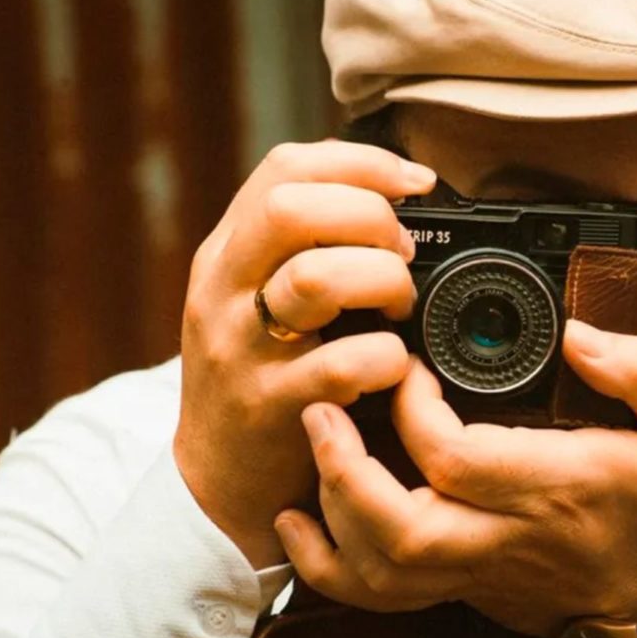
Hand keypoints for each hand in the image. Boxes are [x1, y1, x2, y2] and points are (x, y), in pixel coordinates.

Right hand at [174, 141, 435, 566]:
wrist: (220, 475)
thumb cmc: (261, 370)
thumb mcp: (258, 293)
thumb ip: (305, 243)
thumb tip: (392, 191)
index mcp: (228, 251)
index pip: (286, 169)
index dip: (362, 162)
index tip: (416, 182)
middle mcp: (223, 291)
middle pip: (291, 209)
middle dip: (370, 217)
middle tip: (403, 252)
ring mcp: (241, 350)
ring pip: (315, 279)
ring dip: (381, 281)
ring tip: (400, 304)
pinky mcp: (270, 407)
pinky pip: (343, 364)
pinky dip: (389, 357)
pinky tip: (393, 366)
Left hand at [276, 319, 636, 636]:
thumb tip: (580, 334)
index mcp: (554, 488)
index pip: (457, 459)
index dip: (414, 410)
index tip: (410, 368)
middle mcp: (505, 536)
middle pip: (399, 528)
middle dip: (343, 468)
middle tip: (322, 406)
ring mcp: (477, 568)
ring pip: (381, 571)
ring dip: (329, 512)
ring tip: (314, 445)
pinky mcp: (462, 583)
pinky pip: (382, 595)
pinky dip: (330, 565)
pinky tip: (303, 524)